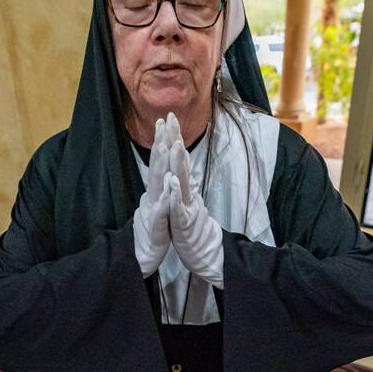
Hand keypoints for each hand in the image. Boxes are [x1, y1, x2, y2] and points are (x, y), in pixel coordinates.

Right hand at [133, 117, 173, 275]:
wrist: (140, 259)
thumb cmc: (151, 233)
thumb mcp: (157, 208)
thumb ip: (158, 190)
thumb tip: (162, 173)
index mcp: (154, 193)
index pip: (159, 164)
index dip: (161, 142)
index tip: (165, 122)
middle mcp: (151, 197)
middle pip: (156, 167)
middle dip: (159, 144)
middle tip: (162, 122)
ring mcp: (152, 210)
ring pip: (157, 184)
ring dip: (160, 164)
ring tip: (164, 145)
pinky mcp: (156, 226)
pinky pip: (162, 211)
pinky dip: (165, 198)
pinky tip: (169, 186)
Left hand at [164, 113, 223, 287]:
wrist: (205, 254)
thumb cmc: (193, 228)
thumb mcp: (186, 201)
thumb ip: (186, 182)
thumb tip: (183, 165)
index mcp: (184, 188)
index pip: (177, 160)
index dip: (173, 139)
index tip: (167, 118)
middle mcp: (187, 193)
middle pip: (180, 163)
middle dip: (175, 140)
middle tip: (171, 118)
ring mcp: (188, 207)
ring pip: (182, 181)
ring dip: (179, 162)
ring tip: (175, 143)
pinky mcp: (185, 223)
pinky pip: (179, 207)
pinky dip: (176, 195)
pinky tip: (172, 182)